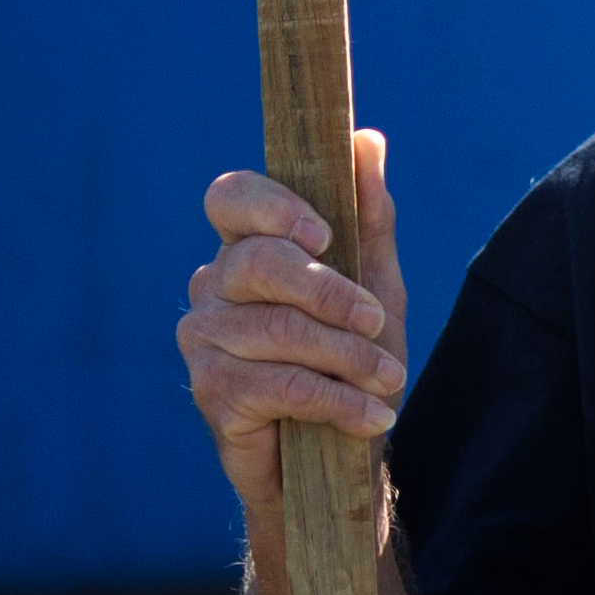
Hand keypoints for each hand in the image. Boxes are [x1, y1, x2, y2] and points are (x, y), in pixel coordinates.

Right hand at [179, 128, 407, 520]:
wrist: (340, 454)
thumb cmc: (353, 358)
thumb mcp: (375, 285)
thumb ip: (369, 217)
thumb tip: (366, 140)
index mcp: (248, 247)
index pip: (231, 198)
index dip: (272, 206)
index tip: (324, 235)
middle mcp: (214, 285)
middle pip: (259, 262)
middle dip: (332, 293)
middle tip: (378, 322)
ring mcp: (205, 337)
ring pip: (277, 329)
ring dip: (348, 357)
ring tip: (389, 381)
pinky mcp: (210, 391)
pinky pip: (277, 384)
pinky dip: (336, 400)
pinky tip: (371, 416)